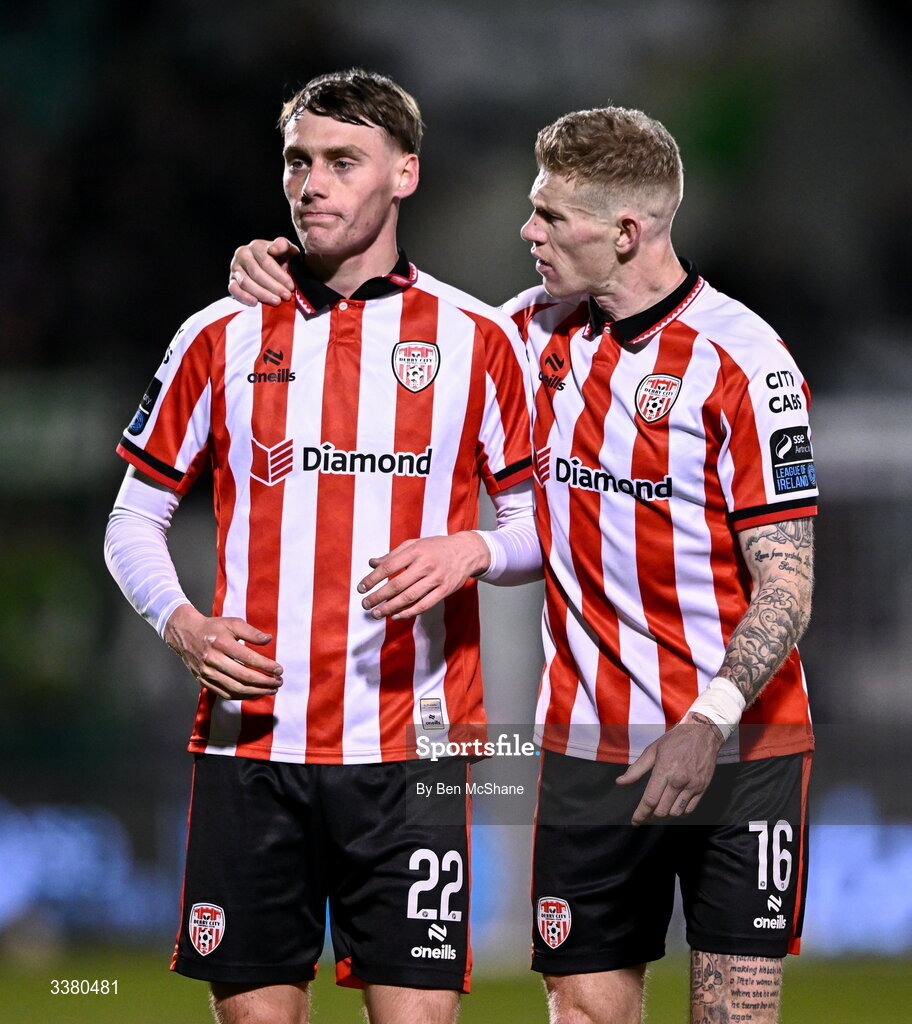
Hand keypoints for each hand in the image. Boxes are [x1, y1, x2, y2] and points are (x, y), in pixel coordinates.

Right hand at [163, 604, 283, 699]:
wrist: (186, 634)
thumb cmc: (213, 628)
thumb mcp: (232, 623)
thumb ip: (251, 632)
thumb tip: (269, 640)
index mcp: (221, 643)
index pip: (248, 658)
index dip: (266, 666)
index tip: (279, 669)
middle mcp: (213, 660)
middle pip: (243, 676)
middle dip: (264, 682)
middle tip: (279, 682)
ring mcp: (207, 673)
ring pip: (235, 688)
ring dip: (256, 691)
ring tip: (271, 689)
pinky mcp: (204, 681)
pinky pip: (226, 694)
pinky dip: (243, 696)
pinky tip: (255, 693)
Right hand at [228, 237, 299, 306]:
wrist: (271, 267)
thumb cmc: (281, 259)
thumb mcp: (287, 250)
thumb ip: (283, 245)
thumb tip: (273, 249)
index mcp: (256, 246)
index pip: (266, 262)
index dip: (279, 275)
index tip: (291, 286)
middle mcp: (243, 254)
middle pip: (256, 273)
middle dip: (273, 286)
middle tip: (286, 296)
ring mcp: (235, 267)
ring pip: (246, 282)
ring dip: (262, 294)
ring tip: (276, 301)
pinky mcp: (231, 280)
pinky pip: (234, 289)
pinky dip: (244, 297)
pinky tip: (255, 303)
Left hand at [357, 533, 489, 620]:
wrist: (466, 551)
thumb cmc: (436, 547)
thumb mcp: (414, 544)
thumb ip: (392, 554)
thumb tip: (371, 563)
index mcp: (415, 551)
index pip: (388, 566)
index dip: (372, 579)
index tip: (361, 588)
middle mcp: (425, 565)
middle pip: (397, 585)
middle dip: (378, 597)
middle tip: (365, 604)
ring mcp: (436, 579)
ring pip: (409, 597)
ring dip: (390, 608)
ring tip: (376, 613)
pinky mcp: (445, 590)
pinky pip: (424, 605)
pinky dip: (408, 612)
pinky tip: (396, 615)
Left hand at [616, 715, 723, 824]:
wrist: (702, 733)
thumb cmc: (675, 740)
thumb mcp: (652, 750)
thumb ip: (636, 769)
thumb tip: (620, 782)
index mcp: (664, 770)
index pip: (650, 800)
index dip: (640, 814)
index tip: (635, 821)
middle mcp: (679, 780)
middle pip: (662, 810)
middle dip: (651, 815)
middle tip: (646, 813)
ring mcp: (692, 785)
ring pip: (676, 813)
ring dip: (666, 815)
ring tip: (659, 810)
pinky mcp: (702, 788)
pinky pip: (689, 809)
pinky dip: (680, 812)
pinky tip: (673, 807)